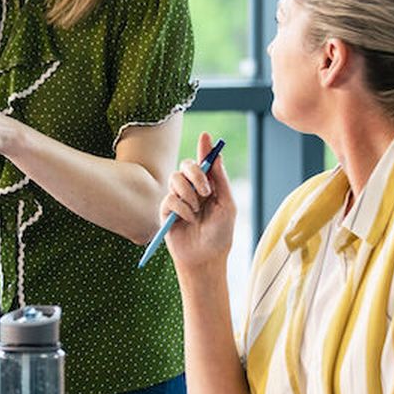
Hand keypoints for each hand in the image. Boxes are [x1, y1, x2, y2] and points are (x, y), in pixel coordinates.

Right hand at [161, 132, 236, 269]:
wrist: (206, 257)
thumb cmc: (220, 234)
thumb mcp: (227, 205)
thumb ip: (221, 180)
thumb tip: (217, 156)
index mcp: (208, 186)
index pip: (204, 162)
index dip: (204, 148)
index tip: (206, 136)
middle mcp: (191, 189)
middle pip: (186, 165)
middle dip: (196, 174)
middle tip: (206, 190)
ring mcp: (177, 199)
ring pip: (176, 179)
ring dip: (189, 195)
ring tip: (197, 212)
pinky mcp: (166, 210)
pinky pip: (170, 198)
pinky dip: (183, 209)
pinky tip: (188, 221)